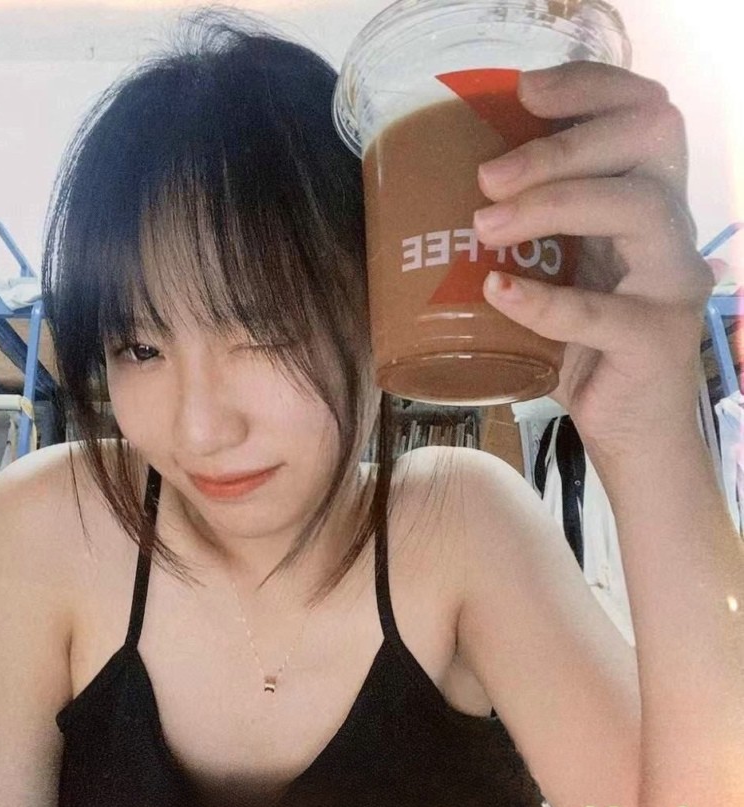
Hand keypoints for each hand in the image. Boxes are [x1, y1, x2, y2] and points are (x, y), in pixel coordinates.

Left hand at [472, 61, 714, 454]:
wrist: (626, 430)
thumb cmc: (581, 348)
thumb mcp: (555, 279)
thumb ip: (524, 240)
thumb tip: (424, 207)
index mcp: (645, 204)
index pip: (643, 114)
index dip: (590, 88)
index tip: (522, 91)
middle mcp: (670, 230)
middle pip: (644, 141)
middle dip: (559, 145)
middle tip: (487, 176)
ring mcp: (672, 283)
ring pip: (635, 207)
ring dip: (551, 204)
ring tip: (485, 226)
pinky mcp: (656, 340)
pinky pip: (603, 311)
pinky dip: (543, 299)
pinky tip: (498, 291)